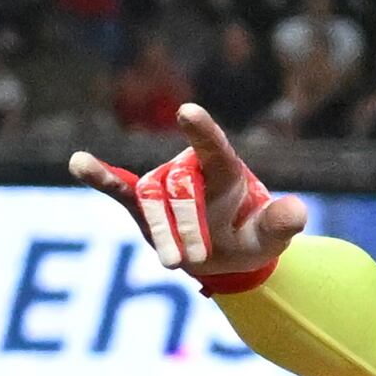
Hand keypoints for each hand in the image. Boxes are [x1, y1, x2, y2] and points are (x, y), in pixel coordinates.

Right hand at [68, 104, 307, 289]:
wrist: (225, 256)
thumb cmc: (250, 237)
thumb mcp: (271, 238)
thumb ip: (281, 224)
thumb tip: (298, 213)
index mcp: (224, 170)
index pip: (213, 148)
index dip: (202, 132)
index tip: (188, 113)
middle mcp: (190, 169)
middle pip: (181, 191)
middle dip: (188, 227)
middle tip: (200, 258)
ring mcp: (164, 184)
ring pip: (153, 204)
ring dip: (163, 233)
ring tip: (173, 262)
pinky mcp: (141, 202)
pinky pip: (117, 187)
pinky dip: (99, 176)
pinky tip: (78, 162)